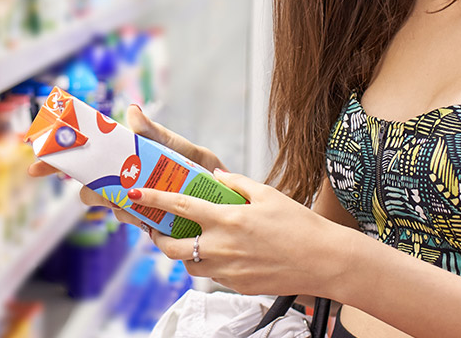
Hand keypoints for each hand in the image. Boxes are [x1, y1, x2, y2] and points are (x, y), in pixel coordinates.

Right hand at [26, 104, 224, 228]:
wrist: (232, 203)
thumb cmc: (206, 172)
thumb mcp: (186, 150)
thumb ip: (158, 135)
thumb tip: (132, 111)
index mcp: (130, 158)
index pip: (89, 156)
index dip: (58, 159)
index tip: (34, 161)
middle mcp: (127, 182)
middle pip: (89, 185)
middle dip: (87, 187)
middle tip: (101, 186)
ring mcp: (135, 204)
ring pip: (106, 205)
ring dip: (114, 202)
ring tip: (135, 197)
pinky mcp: (148, 224)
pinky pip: (130, 222)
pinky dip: (134, 216)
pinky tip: (148, 213)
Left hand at [131, 169, 369, 299]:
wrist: (324, 261)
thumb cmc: (300, 225)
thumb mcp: (268, 195)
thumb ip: (237, 183)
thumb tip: (217, 176)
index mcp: (227, 219)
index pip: (179, 206)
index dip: (153, 199)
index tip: (135, 194)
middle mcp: (221, 247)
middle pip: (171, 247)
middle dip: (158, 237)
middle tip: (158, 228)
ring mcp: (227, 270)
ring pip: (189, 265)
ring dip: (183, 252)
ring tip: (190, 240)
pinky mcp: (237, 286)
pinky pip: (211, 276)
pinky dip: (208, 264)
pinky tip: (219, 253)